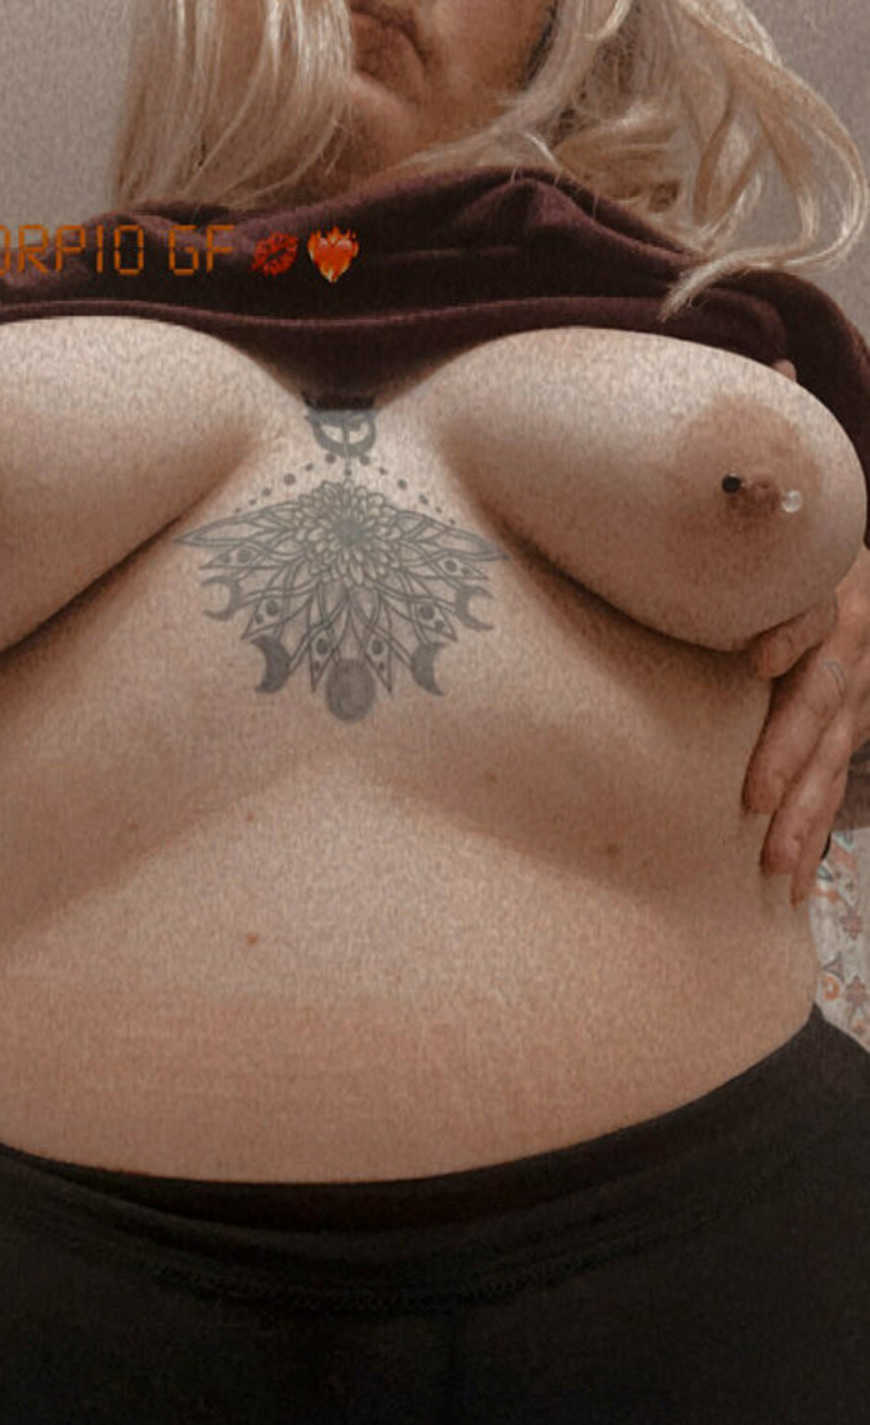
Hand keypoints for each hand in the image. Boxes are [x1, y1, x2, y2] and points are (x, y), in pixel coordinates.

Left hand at [740, 360, 869, 905]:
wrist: (857, 559)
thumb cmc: (801, 534)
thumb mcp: (797, 495)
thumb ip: (767, 454)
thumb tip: (760, 358)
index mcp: (832, 583)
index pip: (812, 608)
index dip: (789, 629)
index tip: (754, 656)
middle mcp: (850, 637)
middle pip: (822, 696)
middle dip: (790, 748)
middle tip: (752, 794)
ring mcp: (856, 686)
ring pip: (834, 753)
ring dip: (804, 810)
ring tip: (769, 862)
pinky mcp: (852, 721)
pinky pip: (836, 781)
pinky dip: (814, 830)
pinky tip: (785, 880)